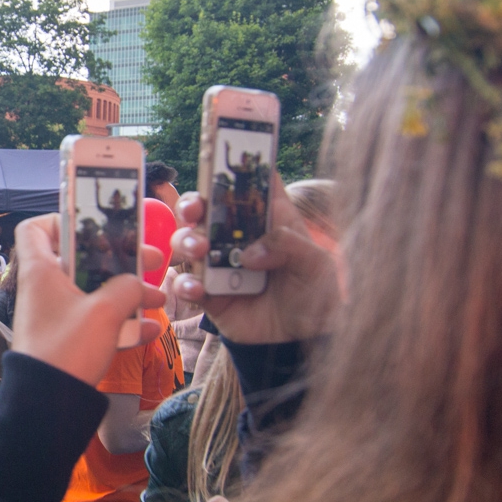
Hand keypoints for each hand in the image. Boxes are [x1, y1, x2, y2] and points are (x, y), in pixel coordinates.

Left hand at [9, 214, 164, 386]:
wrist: (50, 404)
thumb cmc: (66, 350)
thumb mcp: (105, 312)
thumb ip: (127, 288)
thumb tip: (137, 283)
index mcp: (41, 271)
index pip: (37, 228)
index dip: (62, 220)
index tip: (93, 225)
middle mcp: (46, 289)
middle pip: (81, 259)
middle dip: (118, 260)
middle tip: (148, 260)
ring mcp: (57, 315)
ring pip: (94, 291)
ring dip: (126, 292)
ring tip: (157, 297)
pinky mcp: (68, 340)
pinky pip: (98, 322)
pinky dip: (122, 323)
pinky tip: (151, 330)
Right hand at [169, 183, 340, 344]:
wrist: (305, 340)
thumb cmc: (315, 293)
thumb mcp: (315, 264)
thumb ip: (288, 245)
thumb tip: (250, 253)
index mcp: (266, 219)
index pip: (248, 184)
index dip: (233, 169)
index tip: (220, 161)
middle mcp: (237, 237)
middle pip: (205, 208)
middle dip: (192, 204)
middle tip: (195, 212)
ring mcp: (219, 264)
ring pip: (187, 241)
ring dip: (187, 241)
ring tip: (199, 251)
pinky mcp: (209, 295)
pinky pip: (186, 283)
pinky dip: (186, 283)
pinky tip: (199, 289)